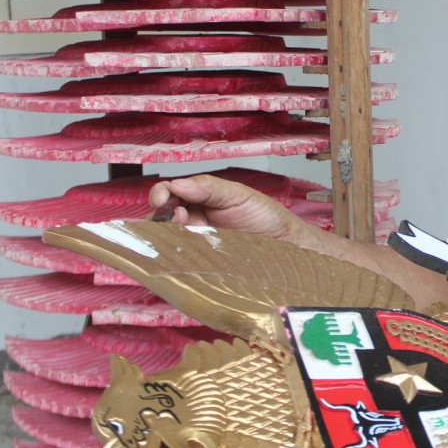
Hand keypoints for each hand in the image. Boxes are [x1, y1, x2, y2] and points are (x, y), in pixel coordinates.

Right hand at [147, 175, 312, 245]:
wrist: (286, 243)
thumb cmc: (265, 216)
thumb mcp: (238, 194)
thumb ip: (208, 187)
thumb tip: (178, 184)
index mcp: (199, 198)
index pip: (169, 193)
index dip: (161, 194)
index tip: (163, 198)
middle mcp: (193, 219)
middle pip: (162, 217)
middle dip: (163, 216)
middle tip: (179, 217)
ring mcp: (195, 242)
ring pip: (169, 239)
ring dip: (170, 234)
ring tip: (187, 231)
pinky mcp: (202, 262)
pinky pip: (182, 260)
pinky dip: (177, 255)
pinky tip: (185, 251)